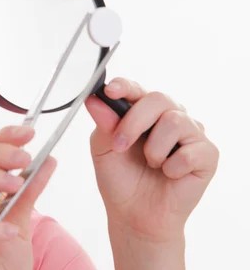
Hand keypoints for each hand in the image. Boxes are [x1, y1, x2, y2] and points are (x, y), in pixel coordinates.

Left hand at [84, 77, 218, 241]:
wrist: (135, 215)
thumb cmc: (121, 179)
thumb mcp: (103, 149)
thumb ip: (103, 123)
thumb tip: (94, 99)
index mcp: (143, 112)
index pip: (136, 89)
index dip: (124, 86)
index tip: (110, 91)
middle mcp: (169, 116)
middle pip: (158, 99)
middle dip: (134, 122)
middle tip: (120, 146)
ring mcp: (191, 134)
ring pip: (175, 121)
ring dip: (154, 149)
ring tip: (151, 164)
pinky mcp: (207, 154)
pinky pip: (190, 151)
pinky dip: (172, 167)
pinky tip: (168, 175)